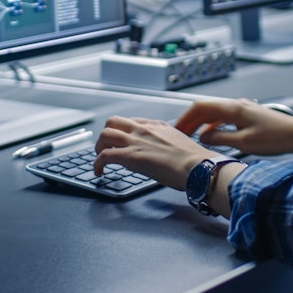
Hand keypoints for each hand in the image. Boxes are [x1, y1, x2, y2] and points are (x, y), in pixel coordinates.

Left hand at [93, 115, 213, 189]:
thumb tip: (163, 153)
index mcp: (157, 125)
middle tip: (106, 147)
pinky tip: (99, 172)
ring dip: (98, 147)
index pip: (131, 121)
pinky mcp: (129, 156)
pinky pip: (104, 155)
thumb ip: (167, 143)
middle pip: (113, 121)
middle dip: (106, 134)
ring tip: (100, 159)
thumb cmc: (193, 160)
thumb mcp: (179, 142)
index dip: (122, 132)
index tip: (121, 141)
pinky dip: (97, 164)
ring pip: (104, 134)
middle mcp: (143, 129)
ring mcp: (135, 141)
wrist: (196, 166)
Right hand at [175, 98, 292, 155]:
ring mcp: (242, 108)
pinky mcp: (248, 115)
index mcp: (233, 108)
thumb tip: (203, 137)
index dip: (185, 118)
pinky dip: (213, 125)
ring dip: (201, 123)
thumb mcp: (244, 143)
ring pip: (214, 112)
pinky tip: (212, 136)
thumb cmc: (275, 138)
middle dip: (190, 120)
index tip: (176, 129)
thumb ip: (220, 139)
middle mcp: (236, 104)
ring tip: (191, 137)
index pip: (200, 107)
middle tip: (179, 135)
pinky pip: (224, 117)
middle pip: (206, 108)